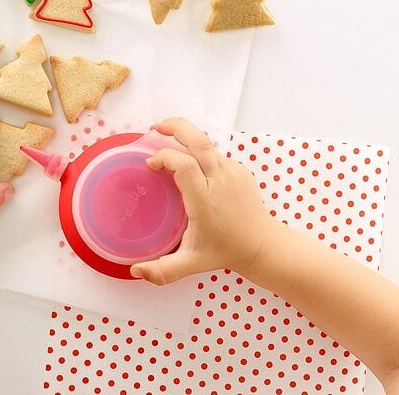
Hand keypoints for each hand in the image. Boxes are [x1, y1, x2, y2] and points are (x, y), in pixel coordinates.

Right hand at [130, 118, 277, 284]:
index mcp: (205, 200)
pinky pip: (215, 154)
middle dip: (177, 127)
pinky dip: (199, 152)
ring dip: (186, 138)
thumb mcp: (191, 263)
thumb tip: (136, 271)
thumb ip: (163, 270)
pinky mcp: (240, 170)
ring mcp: (233, 173)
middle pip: (199, 141)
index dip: (164, 158)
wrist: (263, 245)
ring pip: (207, 144)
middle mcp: (220, 181)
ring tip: (168, 138)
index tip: (150, 164)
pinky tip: (190, 163)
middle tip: (158, 127)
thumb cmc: (225, 251)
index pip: (184, 165)